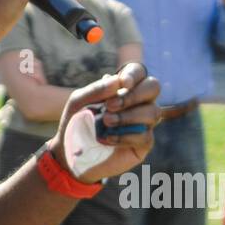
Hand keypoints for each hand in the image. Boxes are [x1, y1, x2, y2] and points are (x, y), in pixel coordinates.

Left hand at [54, 63, 158, 183]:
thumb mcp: (79, 102)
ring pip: (153, 112)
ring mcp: (143, 122)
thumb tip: (117, 81)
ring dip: (128, 116)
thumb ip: (96, 90)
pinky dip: (124, 136)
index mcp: (123, 87)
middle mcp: (138, 102)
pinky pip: (145, 136)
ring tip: (106, 122)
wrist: (71, 152)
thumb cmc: (76, 121)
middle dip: (134, 95)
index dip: (134, 74)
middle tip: (110, 106)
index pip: (139, 71)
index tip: (123, 83)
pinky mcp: (143, 144)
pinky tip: (107, 138)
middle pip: (153, 87)